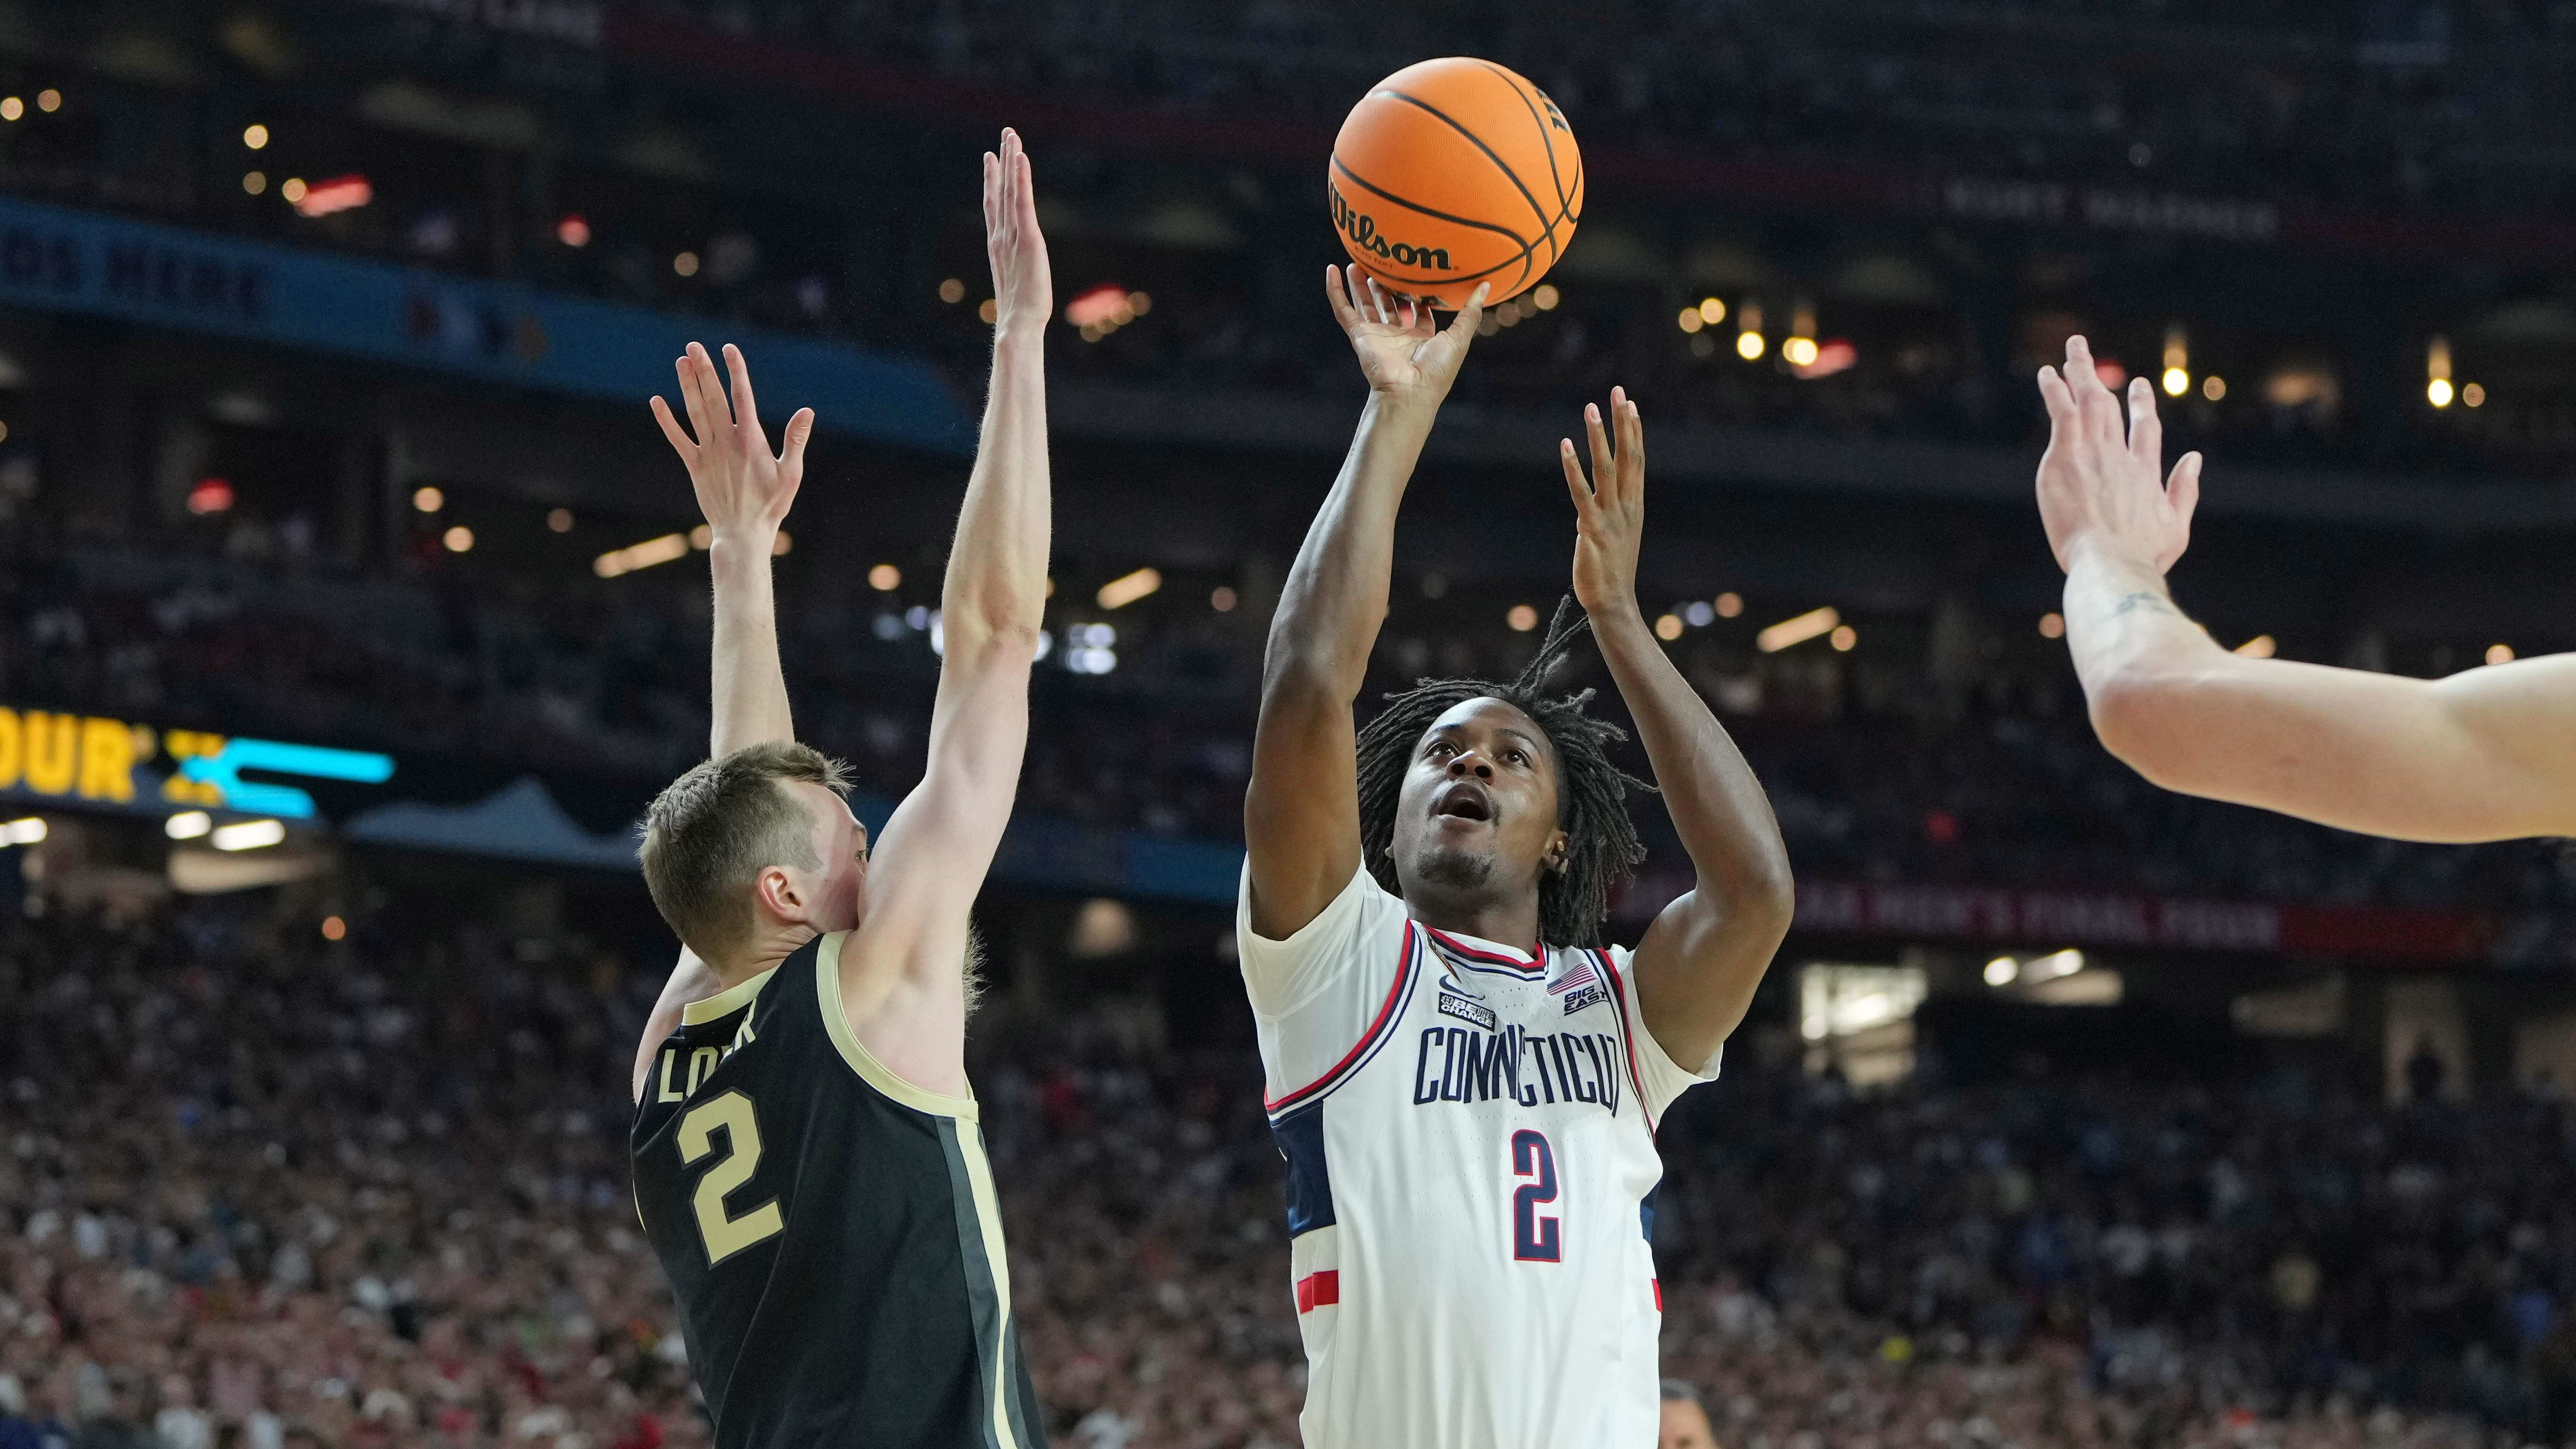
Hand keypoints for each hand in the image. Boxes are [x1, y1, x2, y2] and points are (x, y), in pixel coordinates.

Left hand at [651, 341, 813, 545]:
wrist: (743, 534)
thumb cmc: (771, 505)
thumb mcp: (791, 473)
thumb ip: (795, 440)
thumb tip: (806, 411)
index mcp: (751, 441)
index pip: (743, 397)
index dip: (736, 371)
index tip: (729, 349)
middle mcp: (727, 443)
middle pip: (714, 399)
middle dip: (704, 370)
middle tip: (694, 345)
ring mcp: (709, 454)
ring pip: (695, 413)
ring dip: (687, 386)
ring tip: (681, 361)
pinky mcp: (695, 467)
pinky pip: (678, 439)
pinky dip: (666, 421)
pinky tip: (656, 401)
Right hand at [985, 128, 1051, 335]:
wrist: (1019, 325)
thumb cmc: (1021, 313)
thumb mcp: (1017, 283)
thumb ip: (1015, 270)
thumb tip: (1018, 273)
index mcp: (998, 245)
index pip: (994, 205)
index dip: (992, 179)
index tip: (991, 157)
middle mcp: (1002, 235)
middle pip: (1000, 190)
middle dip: (1003, 160)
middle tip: (1006, 133)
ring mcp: (1013, 236)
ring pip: (1009, 190)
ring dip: (1011, 161)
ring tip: (1012, 136)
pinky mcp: (1028, 239)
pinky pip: (1023, 202)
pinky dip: (1020, 179)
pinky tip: (1021, 158)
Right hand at [1325, 265, 1487, 404]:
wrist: (1409, 391)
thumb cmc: (1437, 370)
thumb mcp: (1460, 337)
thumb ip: (1470, 312)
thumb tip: (1486, 286)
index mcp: (1421, 338)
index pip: (1418, 312)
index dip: (1419, 294)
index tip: (1419, 273)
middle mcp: (1397, 336)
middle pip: (1389, 304)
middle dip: (1386, 285)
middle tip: (1385, 262)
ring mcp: (1376, 335)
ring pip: (1365, 303)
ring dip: (1360, 283)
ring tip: (1358, 260)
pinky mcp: (1359, 335)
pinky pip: (1343, 310)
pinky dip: (1335, 291)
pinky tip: (1331, 270)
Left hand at [1560, 387, 1645, 619]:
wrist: (1613, 603)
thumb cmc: (1612, 570)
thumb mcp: (1616, 535)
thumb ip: (1609, 513)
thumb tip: (1592, 502)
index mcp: (1634, 505)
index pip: (1637, 460)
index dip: (1634, 431)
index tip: (1630, 403)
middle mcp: (1627, 506)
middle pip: (1628, 456)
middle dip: (1623, 422)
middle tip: (1618, 391)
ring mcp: (1611, 517)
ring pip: (1607, 469)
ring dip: (1599, 437)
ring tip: (1591, 408)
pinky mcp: (1591, 529)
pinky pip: (1582, 493)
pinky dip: (1573, 469)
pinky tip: (1566, 446)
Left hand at [2035, 333, 2200, 574]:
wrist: (2113, 561)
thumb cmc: (2142, 556)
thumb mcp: (2176, 527)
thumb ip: (2185, 490)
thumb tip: (2195, 458)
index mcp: (2144, 473)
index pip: (2144, 431)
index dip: (2141, 407)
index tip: (2138, 387)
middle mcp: (2120, 455)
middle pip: (2110, 407)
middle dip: (2101, 380)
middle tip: (2090, 358)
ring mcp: (2094, 451)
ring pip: (2087, 400)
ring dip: (2079, 372)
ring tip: (2072, 349)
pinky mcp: (2067, 455)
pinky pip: (2062, 411)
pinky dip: (2057, 389)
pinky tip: (2049, 373)